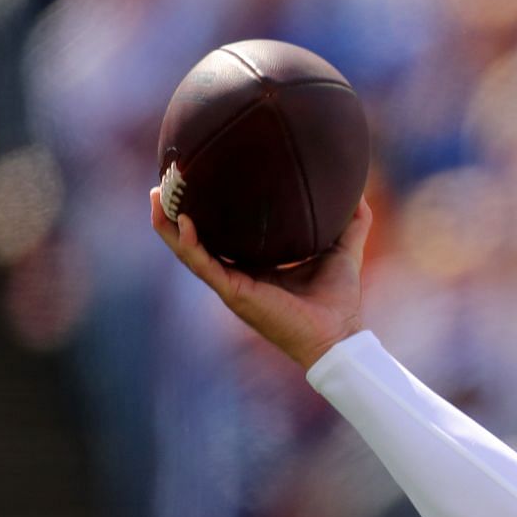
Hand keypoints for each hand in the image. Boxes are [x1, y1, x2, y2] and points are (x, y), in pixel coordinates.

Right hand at [150, 187, 372, 370]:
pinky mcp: (234, 293)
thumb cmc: (339, 300)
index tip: (195, 180)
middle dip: (173, 213)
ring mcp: (232, 284)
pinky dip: (189, 244)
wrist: (339, 336)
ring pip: (188, 252)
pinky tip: (183, 221)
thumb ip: (352, 222)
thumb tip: (359, 191)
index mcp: (255, 265)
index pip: (221, 235)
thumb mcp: (343, 251)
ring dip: (168, 226)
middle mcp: (237, 274)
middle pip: (194, 240)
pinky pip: (203, 265)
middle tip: (162, 183)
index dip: (205, 210)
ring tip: (156, 196)